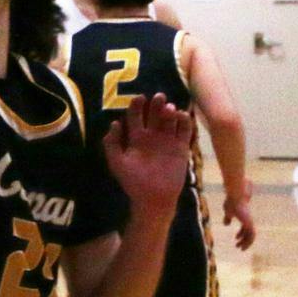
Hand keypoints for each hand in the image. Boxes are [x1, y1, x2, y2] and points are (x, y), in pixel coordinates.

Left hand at [103, 92, 194, 211]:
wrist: (154, 199)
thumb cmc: (133, 182)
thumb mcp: (117, 164)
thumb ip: (112, 144)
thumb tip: (114, 123)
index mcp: (136, 137)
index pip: (135, 115)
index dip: (137, 105)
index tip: (140, 98)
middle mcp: (152, 135)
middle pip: (154, 113)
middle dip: (156, 103)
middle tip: (159, 97)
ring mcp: (167, 140)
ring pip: (170, 119)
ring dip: (170, 111)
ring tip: (170, 109)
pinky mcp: (181, 146)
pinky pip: (185, 129)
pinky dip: (185, 120)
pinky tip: (181, 116)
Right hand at [223, 183, 256, 251]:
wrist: (236, 196)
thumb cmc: (232, 201)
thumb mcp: (228, 211)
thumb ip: (228, 218)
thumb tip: (226, 224)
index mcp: (244, 217)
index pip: (245, 228)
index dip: (241, 234)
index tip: (236, 239)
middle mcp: (248, 220)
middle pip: (249, 233)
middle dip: (244, 240)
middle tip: (238, 247)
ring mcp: (250, 221)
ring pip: (251, 236)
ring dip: (246, 243)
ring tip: (240, 248)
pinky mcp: (250, 223)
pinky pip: (251, 235)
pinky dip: (247, 240)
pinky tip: (240, 243)